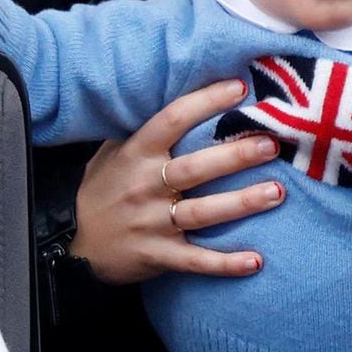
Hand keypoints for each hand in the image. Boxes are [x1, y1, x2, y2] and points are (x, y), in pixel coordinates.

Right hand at [69, 78, 283, 283]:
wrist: (74, 243)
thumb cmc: (102, 188)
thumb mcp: (113, 151)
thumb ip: (145, 129)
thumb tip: (181, 93)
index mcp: (136, 153)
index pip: (173, 119)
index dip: (205, 102)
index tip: (240, 88)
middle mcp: (146, 185)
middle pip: (196, 168)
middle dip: (235, 156)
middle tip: (271, 144)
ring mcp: (152, 223)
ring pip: (203, 212)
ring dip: (241, 203)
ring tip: (277, 192)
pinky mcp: (159, 255)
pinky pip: (196, 260)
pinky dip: (225, 263)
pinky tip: (256, 261)